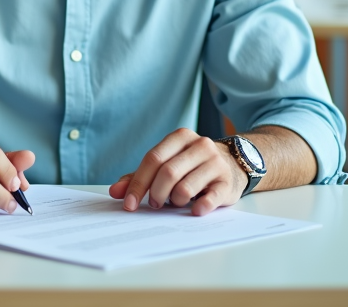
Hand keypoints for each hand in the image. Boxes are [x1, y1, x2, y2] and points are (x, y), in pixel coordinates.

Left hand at [109, 128, 246, 215]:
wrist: (232, 164)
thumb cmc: (191, 166)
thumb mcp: (166, 164)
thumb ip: (139, 176)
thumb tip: (115, 192)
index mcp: (180, 137)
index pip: (153, 159)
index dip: (138, 183)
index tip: (129, 204)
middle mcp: (200, 145)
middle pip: (168, 172)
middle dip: (155, 194)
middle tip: (154, 204)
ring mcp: (215, 163)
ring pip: (185, 187)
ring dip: (174, 201)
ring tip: (175, 201)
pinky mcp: (227, 182)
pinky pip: (210, 199)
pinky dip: (198, 207)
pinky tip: (194, 210)